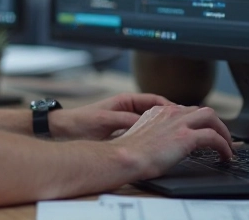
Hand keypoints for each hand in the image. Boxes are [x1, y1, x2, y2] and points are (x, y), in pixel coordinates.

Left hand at [49, 93, 177, 140]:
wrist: (63, 130)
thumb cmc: (81, 121)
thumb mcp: (105, 120)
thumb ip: (126, 120)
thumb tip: (147, 123)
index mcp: (126, 100)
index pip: (156, 100)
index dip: (171, 107)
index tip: (182, 115)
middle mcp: (128, 109)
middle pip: (157, 112)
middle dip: (171, 119)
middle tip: (186, 127)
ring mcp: (126, 121)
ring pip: (151, 125)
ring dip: (163, 131)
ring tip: (177, 139)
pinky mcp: (122, 133)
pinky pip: (142, 134)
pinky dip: (152, 139)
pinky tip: (159, 148)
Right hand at [114, 104, 234, 178]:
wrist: (124, 157)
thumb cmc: (127, 153)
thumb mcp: (141, 135)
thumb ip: (153, 133)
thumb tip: (162, 144)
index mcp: (158, 111)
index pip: (186, 110)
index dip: (198, 121)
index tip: (204, 131)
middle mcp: (170, 113)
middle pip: (202, 110)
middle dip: (216, 124)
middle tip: (222, 138)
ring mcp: (179, 123)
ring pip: (211, 118)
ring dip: (223, 132)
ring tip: (228, 147)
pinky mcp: (186, 137)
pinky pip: (214, 137)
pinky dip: (224, 146)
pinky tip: (225, 156)